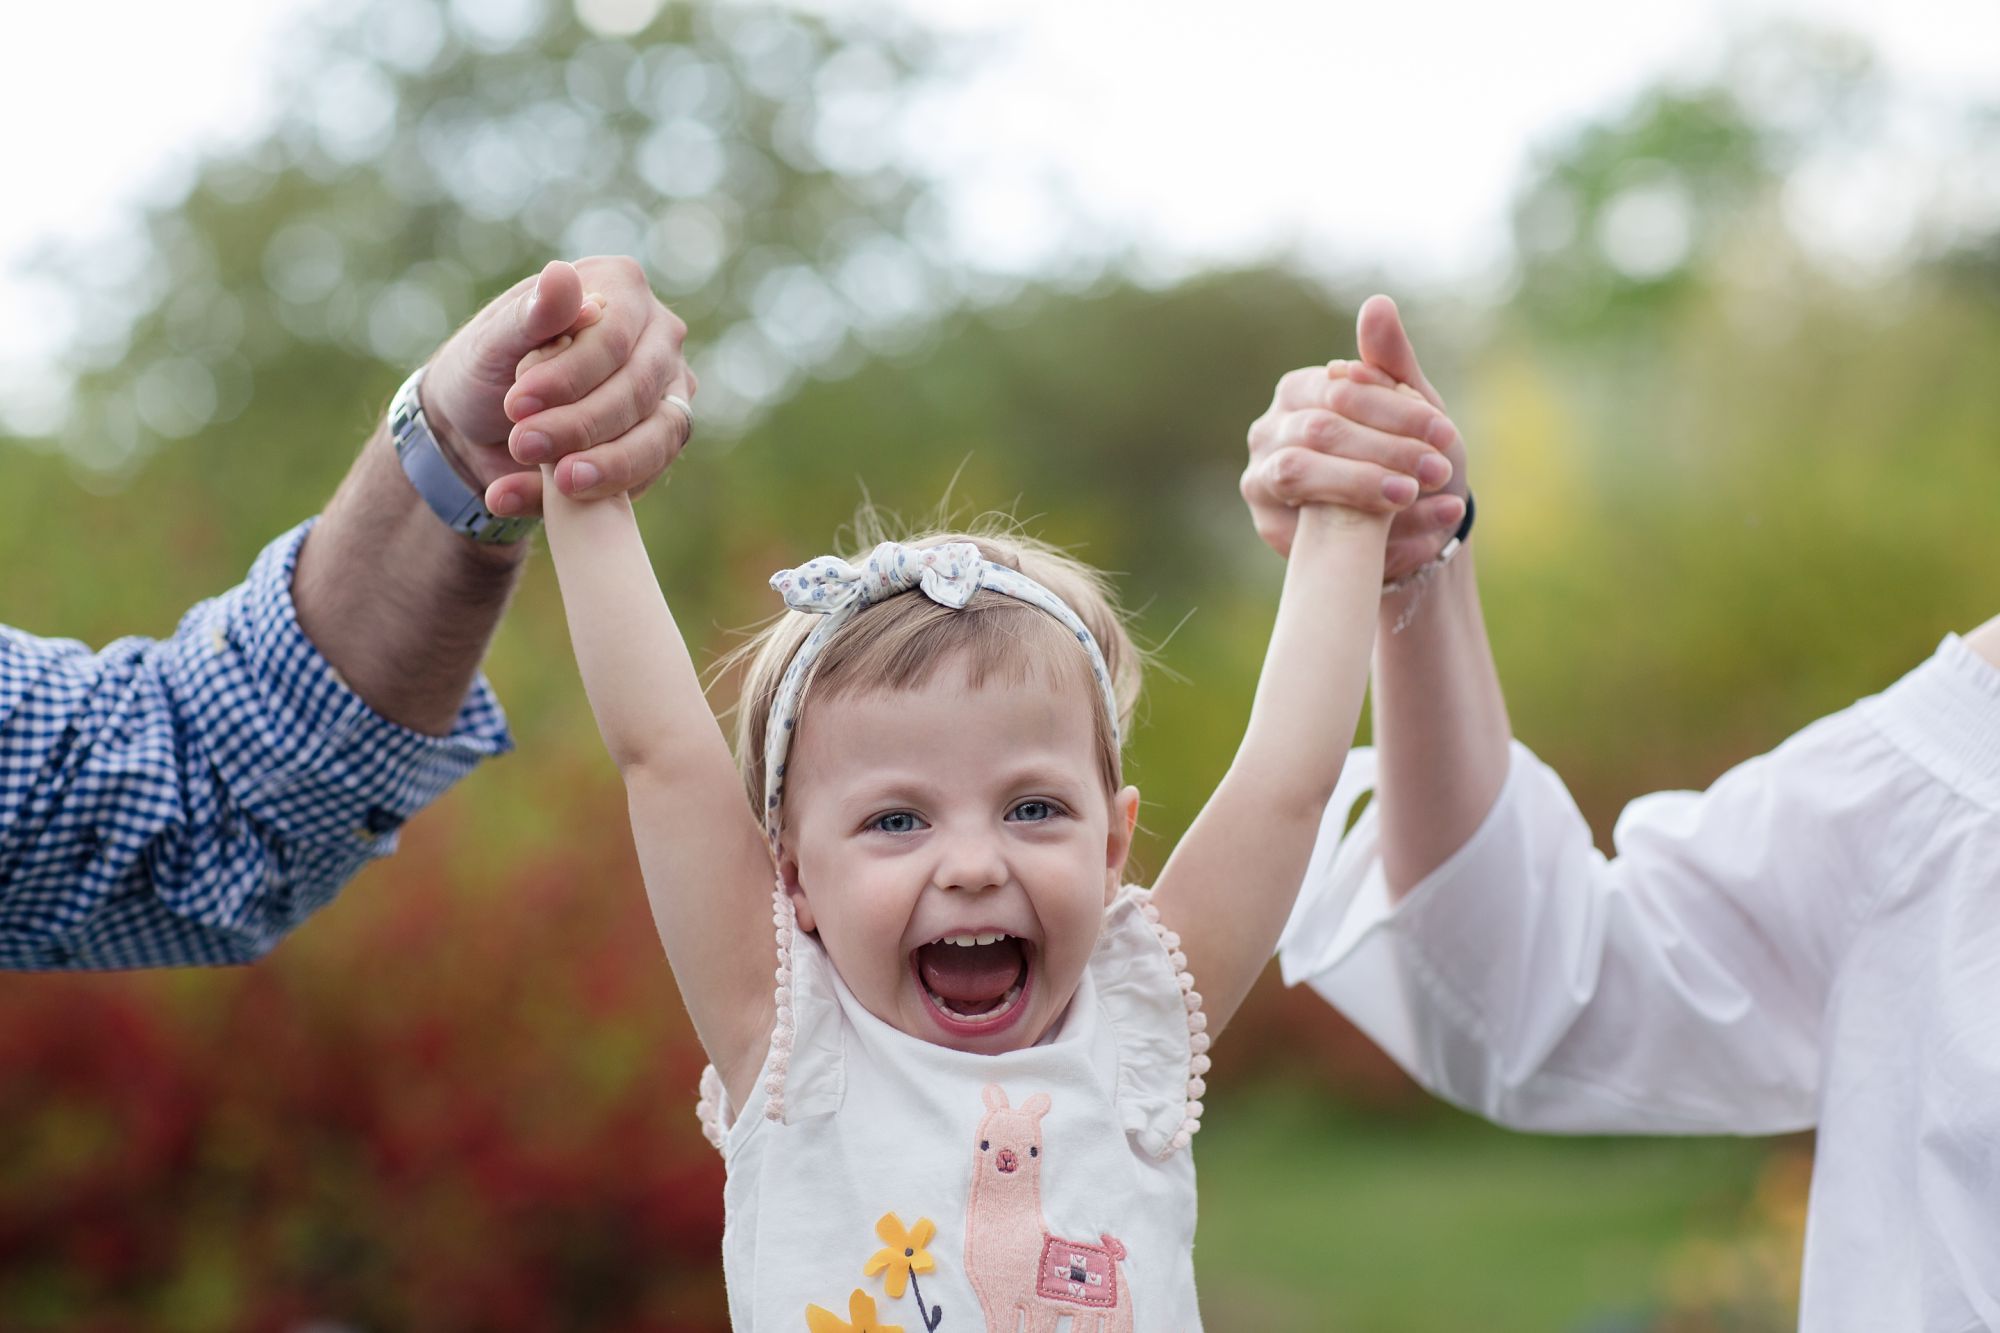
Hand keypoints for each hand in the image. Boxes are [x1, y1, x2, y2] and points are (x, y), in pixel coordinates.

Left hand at [419, 257, 694, 517]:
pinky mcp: (660, 446)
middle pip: (638, 389)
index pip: (613, 336)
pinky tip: (535, 499)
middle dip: (581, 425)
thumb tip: (561, 276)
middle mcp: (658, 338)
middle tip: (523, 446)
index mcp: (621, 290)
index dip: (570, 374)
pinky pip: (647, 476)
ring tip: (552, 485)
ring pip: (658, 437)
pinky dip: (596, 495)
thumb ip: (531, 315)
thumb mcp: (492, 341)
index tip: (517, 402)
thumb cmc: (486, 368)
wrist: (478, 429)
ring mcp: (668, 393)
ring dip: (605, 466)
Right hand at [1240, 295, 1468, 578]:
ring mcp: (1261, 477)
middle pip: (1321, 431)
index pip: (1341, 391)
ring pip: (1301, 473)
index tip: (1444, 431)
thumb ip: (1391, 360)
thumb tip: (1377, 303)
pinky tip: (1425, 529)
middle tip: (1439, 469)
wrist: (1403, 522)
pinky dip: (1373, 526)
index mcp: (1299, 391)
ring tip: (1418, 493)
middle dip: (1386, 450)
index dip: (1394, 410)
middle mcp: (1269, 430)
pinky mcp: (1269, 525)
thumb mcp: (1408, 405)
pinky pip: (1310, 527)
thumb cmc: (1402, 452)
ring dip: (1366, 485)